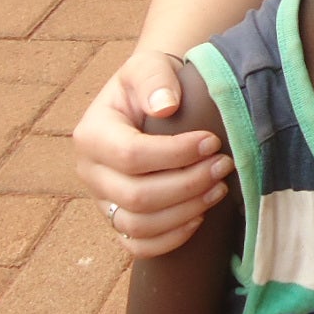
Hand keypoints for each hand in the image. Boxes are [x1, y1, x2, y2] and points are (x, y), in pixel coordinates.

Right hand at [72, 50, 232, 256]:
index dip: (176, 154)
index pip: (132, 155)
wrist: (150, 101)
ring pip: (138, 225)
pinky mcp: (118, 219)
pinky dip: (170, 239)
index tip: (212, 142)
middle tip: (224, 166)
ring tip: (219, 189)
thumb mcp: (148, 67)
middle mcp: (90, 172)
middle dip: (188, 185)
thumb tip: (166, 106)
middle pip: (137, 196)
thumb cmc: (151, 83)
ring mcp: (102, 200)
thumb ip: (155, 79)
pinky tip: (199, 218)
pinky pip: (137, 246)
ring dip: (185, 212)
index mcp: (91, 134)